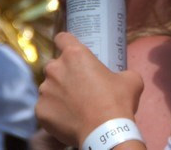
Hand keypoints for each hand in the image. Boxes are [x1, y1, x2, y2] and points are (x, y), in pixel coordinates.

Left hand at [36, 32, 144, 146]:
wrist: (105, 132)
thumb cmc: (117, 101)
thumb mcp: (130, 79)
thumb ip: (121, 72)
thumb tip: (121, 77)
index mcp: (75, 55)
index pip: (62, 38)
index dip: (66, 43)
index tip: (69, 50)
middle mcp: (56, 69)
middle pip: (54, 65)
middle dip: (63, 73)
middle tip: (78, 86)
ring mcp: (45, 90)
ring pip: (48, 87)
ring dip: (58, 93)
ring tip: (73, 106)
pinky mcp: (40, 110)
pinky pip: (45, 107)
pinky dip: (54, 112)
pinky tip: (67, 119)